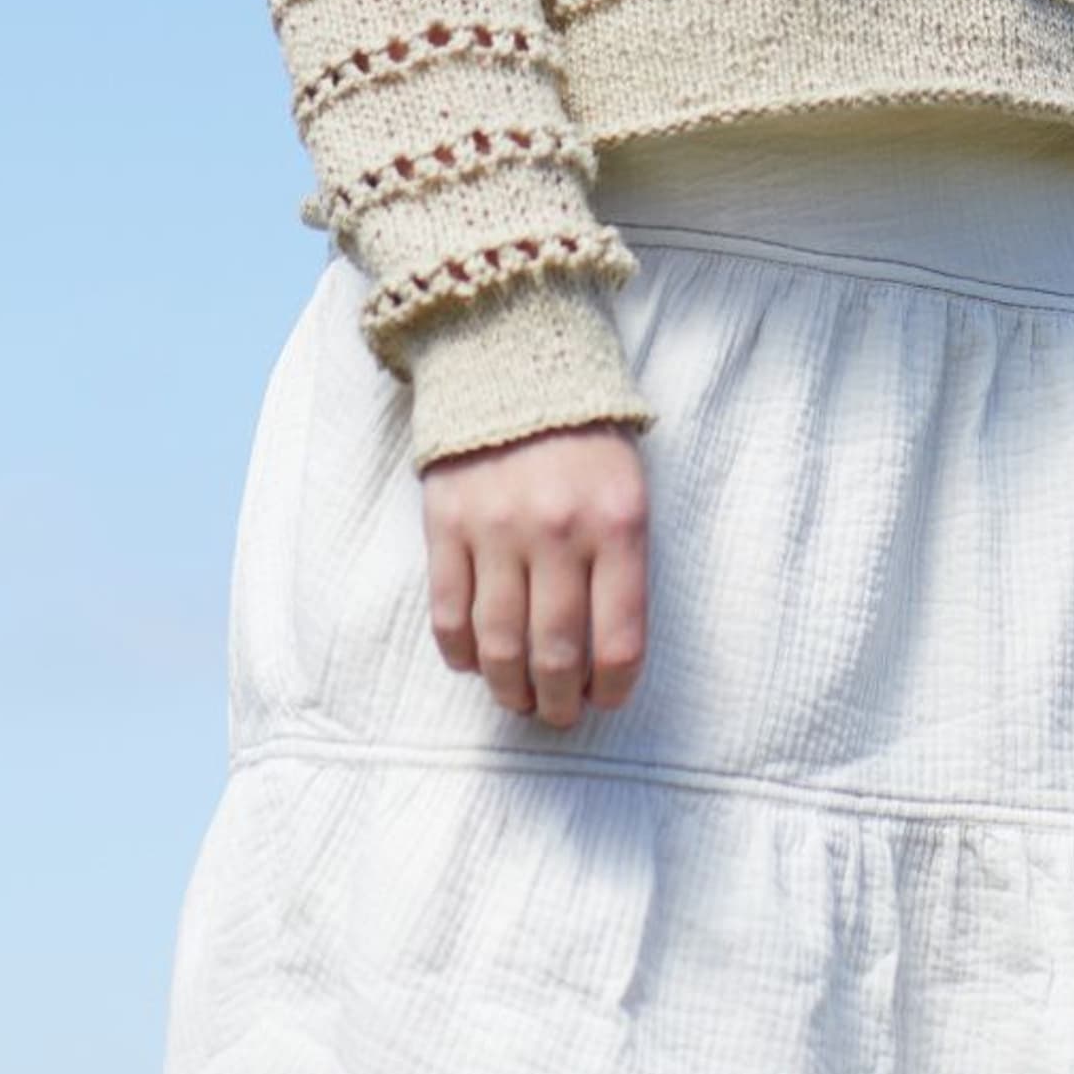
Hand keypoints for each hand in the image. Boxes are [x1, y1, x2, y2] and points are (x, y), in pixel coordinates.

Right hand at [420, 419, 650, 729]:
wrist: (516, 359)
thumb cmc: (584, 436)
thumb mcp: (628, 486)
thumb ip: (622, 563)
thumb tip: (604, 654)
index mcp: (617, 523)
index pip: (619, 639)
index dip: (613, 688)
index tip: (605, 698)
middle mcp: (557, 531)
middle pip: (555, 655)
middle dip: (558, 703)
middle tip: (558, 714)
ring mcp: (496, 529)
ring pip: (499, 646)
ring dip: (510, 689)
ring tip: (518, 699)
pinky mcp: (446, 525)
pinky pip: (449, 616)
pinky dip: (461, 655)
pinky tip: (475, 661)